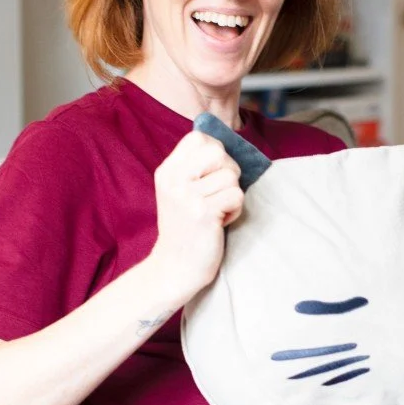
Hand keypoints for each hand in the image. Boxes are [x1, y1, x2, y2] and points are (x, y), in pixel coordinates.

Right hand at [149, 130, 243, 304]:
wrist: (175, 266)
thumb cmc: (186, 226)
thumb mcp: (179, 190)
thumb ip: (196, 167)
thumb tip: (227, 145)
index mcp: (167, 171)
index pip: (198, 137)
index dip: (215, 151)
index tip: (213, 173)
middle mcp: (174, 180)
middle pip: (218, 151)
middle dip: (228, 171)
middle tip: (218, 193)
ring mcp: (187, 196)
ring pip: (231, 176)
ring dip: (232, 195)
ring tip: (217, 210)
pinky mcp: (203, 213)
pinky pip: (236, 196)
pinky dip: (235, 210)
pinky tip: (220, 221)